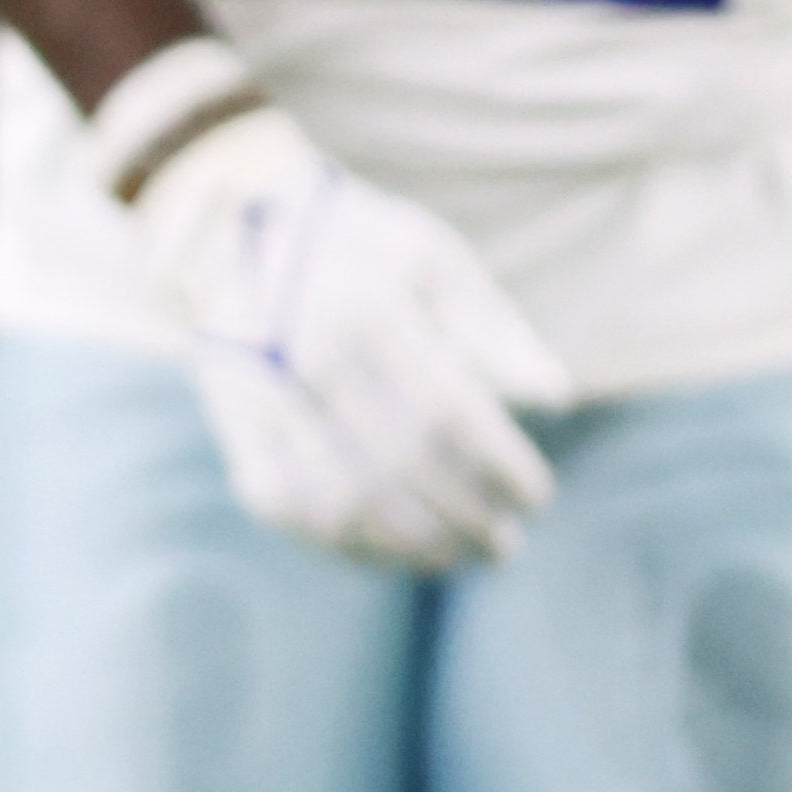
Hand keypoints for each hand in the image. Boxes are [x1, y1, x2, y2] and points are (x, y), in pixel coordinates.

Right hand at [127, 101, 561, 571]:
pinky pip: (287, 508)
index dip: (498, 467)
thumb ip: (493, 328)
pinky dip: (344, 544)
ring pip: (341, 503)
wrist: (237, 233)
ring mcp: (261, 397)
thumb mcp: (433, 260)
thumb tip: (557, 399)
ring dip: (410, 547)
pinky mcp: (233, 427)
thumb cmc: (363, 248)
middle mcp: (304, 355)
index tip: (539, 498)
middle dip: (464, 518)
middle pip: (398, 468)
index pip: (447, 414)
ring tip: (460, 558)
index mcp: (366, 307)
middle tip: (506, 542)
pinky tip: (393, 554)